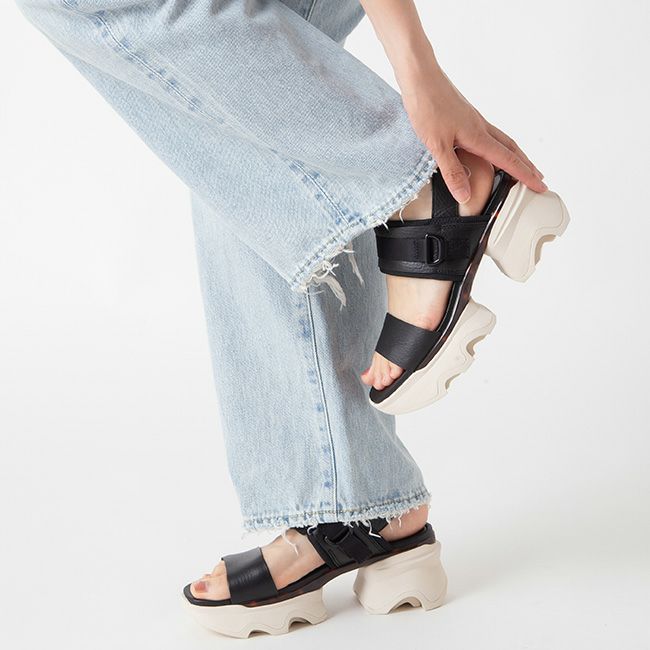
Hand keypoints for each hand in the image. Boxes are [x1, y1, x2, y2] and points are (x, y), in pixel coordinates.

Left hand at [401, 65, 546, 203]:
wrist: (419, 75)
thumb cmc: (427, 105)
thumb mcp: (436, 145)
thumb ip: (452, 171)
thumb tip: (465, 196)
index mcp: (477, 135)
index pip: (507, 160)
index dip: (524, 175)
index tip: (540, 186)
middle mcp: (480, 127)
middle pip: (511, 148)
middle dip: (525, 165)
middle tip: (538, 178)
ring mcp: (472, 120)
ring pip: (501, 140)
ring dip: (513, 154)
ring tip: (520, 166)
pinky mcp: (463, 116)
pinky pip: (488, 134)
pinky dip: (497, 145)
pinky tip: (488, 148)